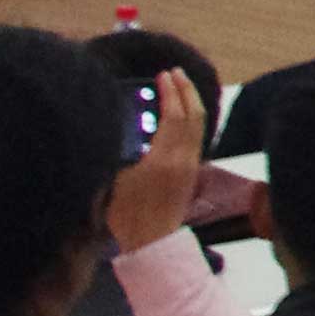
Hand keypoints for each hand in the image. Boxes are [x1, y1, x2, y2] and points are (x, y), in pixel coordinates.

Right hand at [107, 70, 206, 253]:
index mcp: (164, 158)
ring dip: (191, 101)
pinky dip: (192, 117)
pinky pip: (197, 135)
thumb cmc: (127, 214)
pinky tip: (182, 111)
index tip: (162, 75)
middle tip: (175, 72)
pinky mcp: (192, 171)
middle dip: (185, 90)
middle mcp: (183, 158)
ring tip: (180, 85)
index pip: (174, 115)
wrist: (152, 242)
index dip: (170, 92)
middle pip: (193, 115)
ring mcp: (191, 164)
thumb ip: (121, 150)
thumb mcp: (115, 179)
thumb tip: (120, 127)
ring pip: (199, 125)